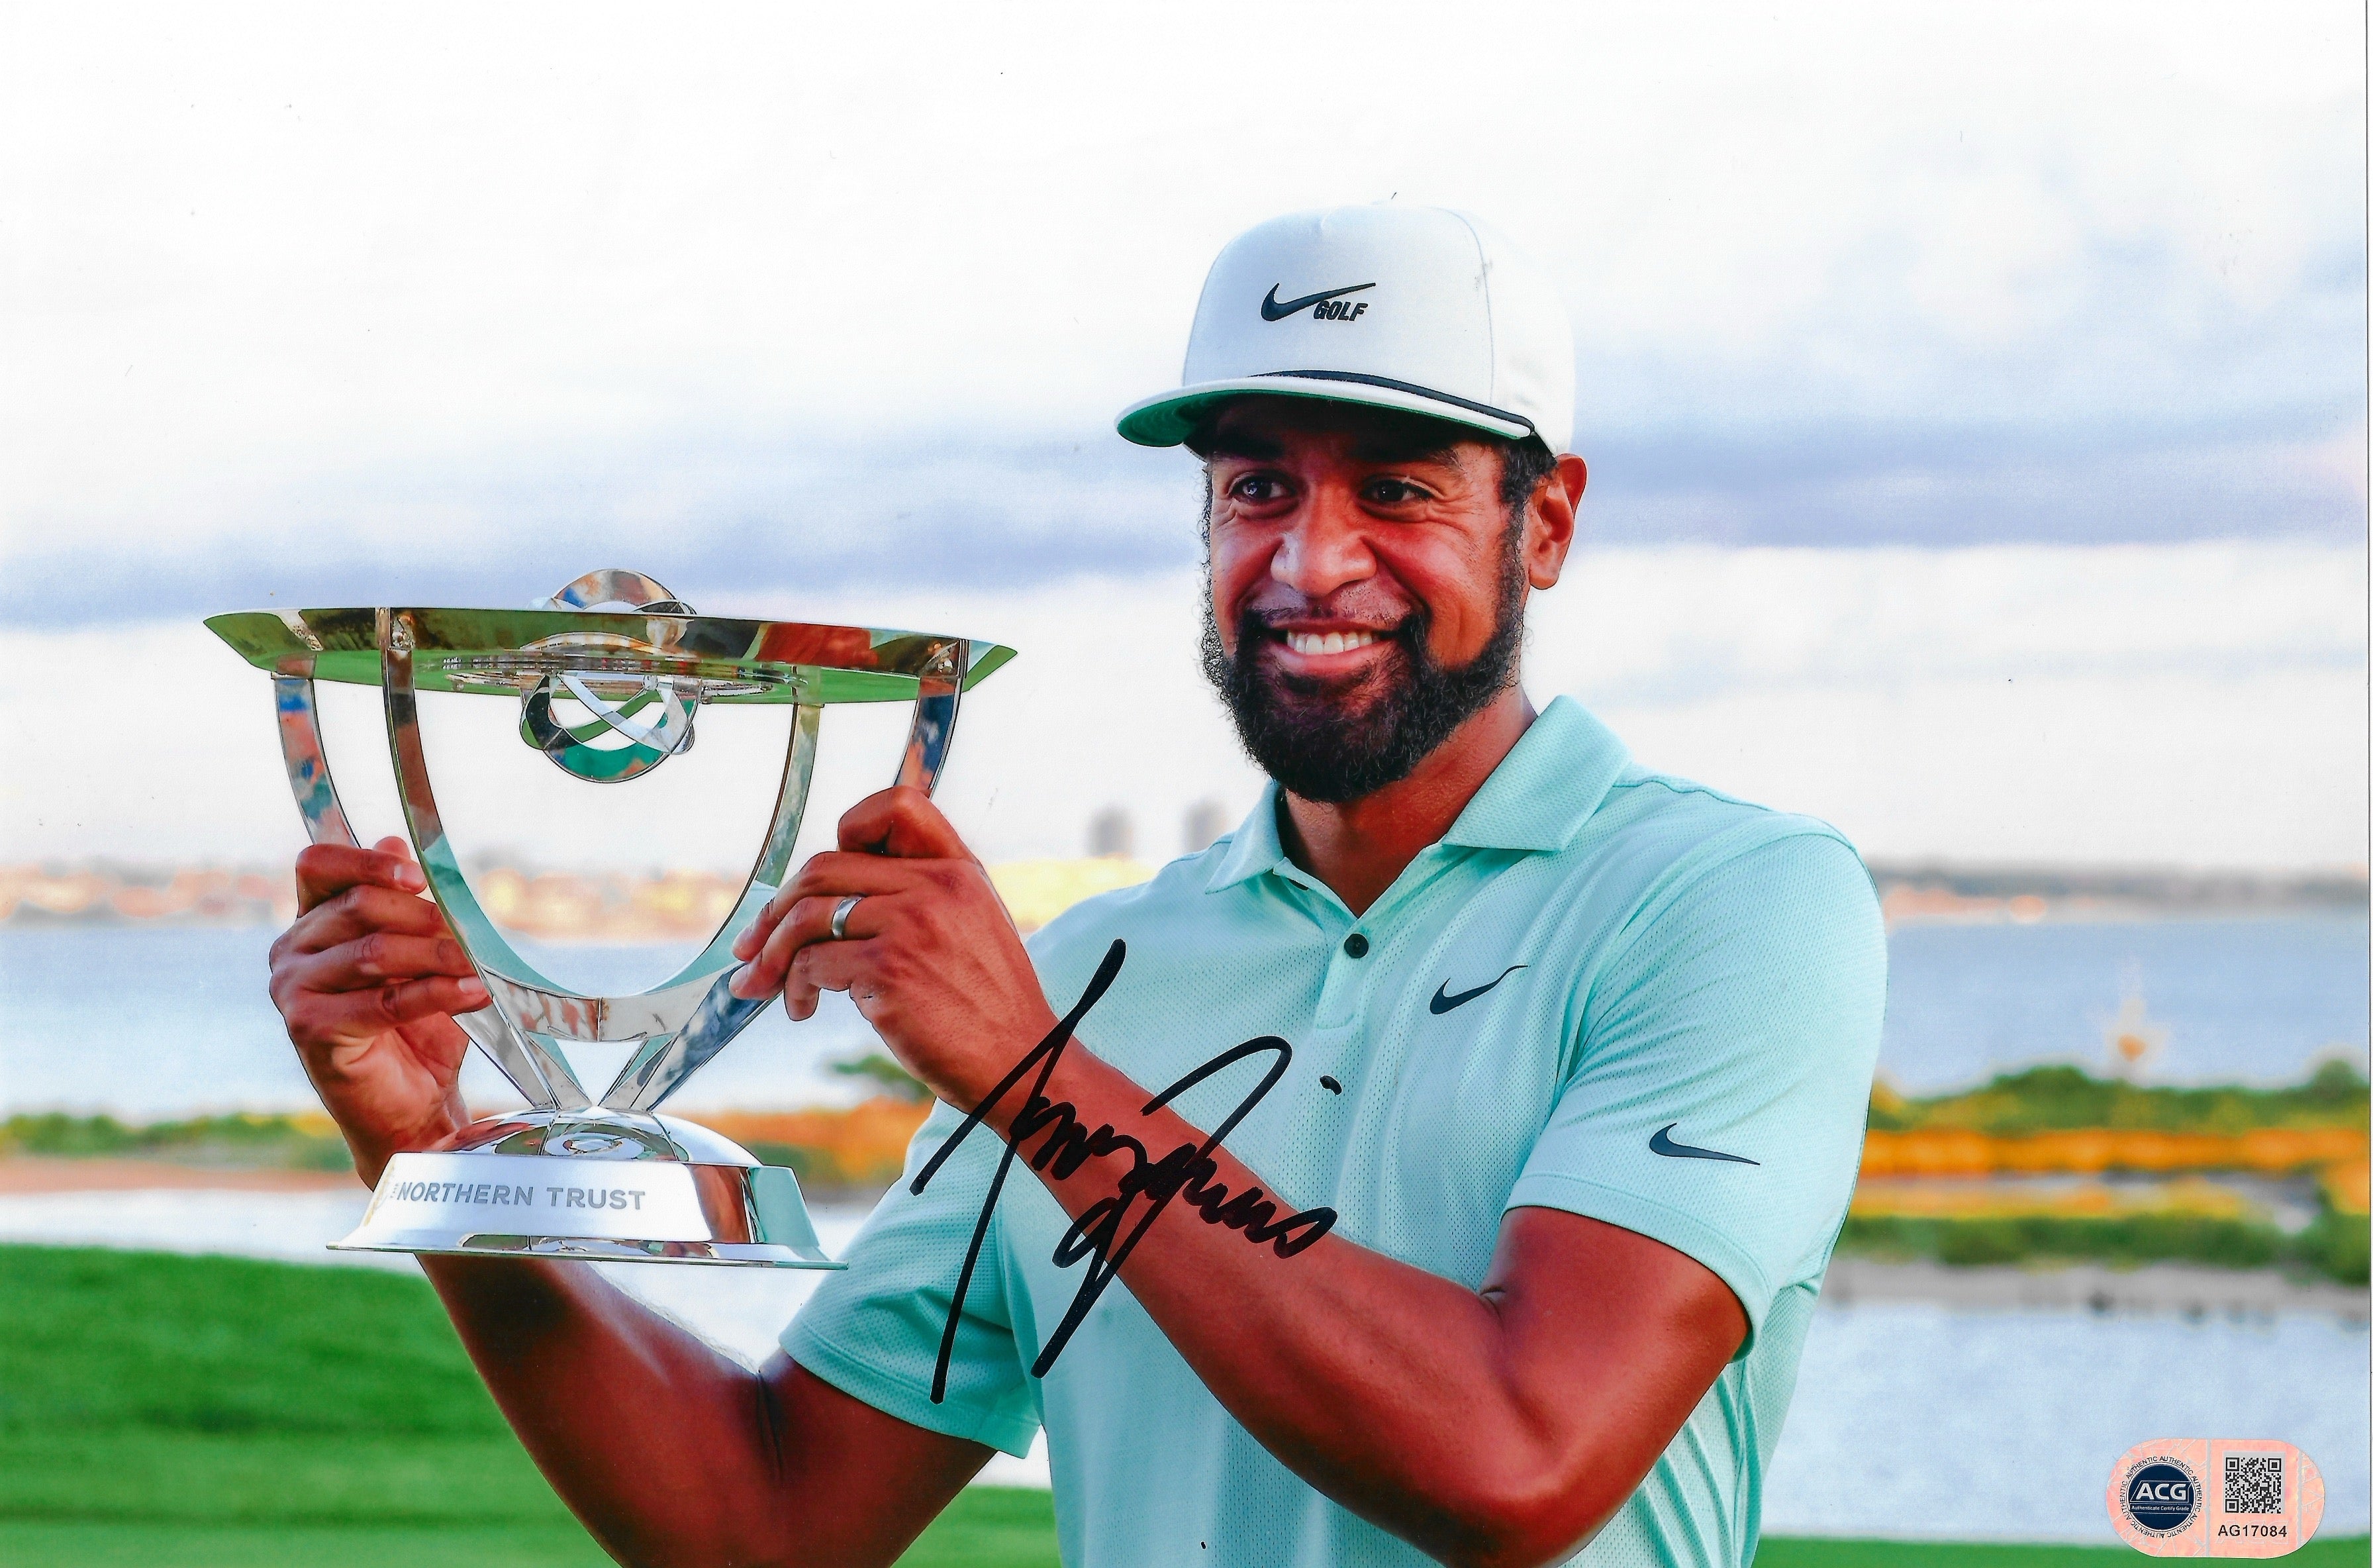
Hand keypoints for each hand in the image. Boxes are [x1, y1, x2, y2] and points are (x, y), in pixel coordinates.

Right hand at [266, 837, 488, 1182]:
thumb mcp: (420, 954)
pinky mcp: (310, 1030)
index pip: (317, 865)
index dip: (365, 862)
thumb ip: (406, 904)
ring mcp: (292, 991)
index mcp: (311, 922)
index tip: (416, 877)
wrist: (414, 1103)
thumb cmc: (417, 1026)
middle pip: (357, 905)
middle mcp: (291, 952)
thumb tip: (393, 840)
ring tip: (477, 966)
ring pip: (372, 951)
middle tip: (469, 936)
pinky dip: (436, 994)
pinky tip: (472, 992)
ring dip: (437, 955)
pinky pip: (383, 1000)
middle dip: (423, 918)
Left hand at [729, 788, 1056, 1109]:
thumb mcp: (974, 928)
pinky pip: (813, 964)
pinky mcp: (889, 969)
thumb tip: (831, 902)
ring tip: (766, 985)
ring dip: (773, 953)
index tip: (825, 876)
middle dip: (777, 909)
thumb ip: (923, 900)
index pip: (897, 806)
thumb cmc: (990, 1009)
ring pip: (808, 916)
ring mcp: (912, 925)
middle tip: (756, 947)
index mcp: (959, 870)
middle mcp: (936, 886)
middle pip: (825, 868)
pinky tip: (803, 1009)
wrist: (1023, 1066)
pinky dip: (795, 987)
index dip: (847, 830)